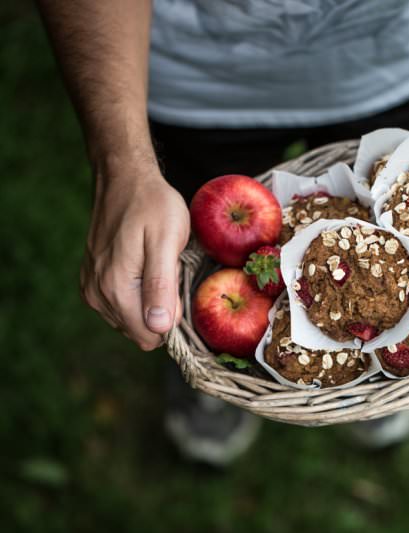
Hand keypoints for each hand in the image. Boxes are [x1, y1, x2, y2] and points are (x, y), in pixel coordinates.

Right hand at [80, 163, 189, 349]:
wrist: (124, 179)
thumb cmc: (152, 206)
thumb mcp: (166, 241)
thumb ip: (161, 286)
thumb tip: (159, 328)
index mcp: (116, 289)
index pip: (150, 336)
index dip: (172, 317)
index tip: (176, 285)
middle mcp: (98, 295)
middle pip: (141, 330)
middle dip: (160, 308)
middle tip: (166, 270)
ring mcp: (92, 289)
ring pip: (131, 319)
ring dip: (148, 300)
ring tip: (154, 264)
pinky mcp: (92, 281)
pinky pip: (120, 306)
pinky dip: (136, 292)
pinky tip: (141, 265)